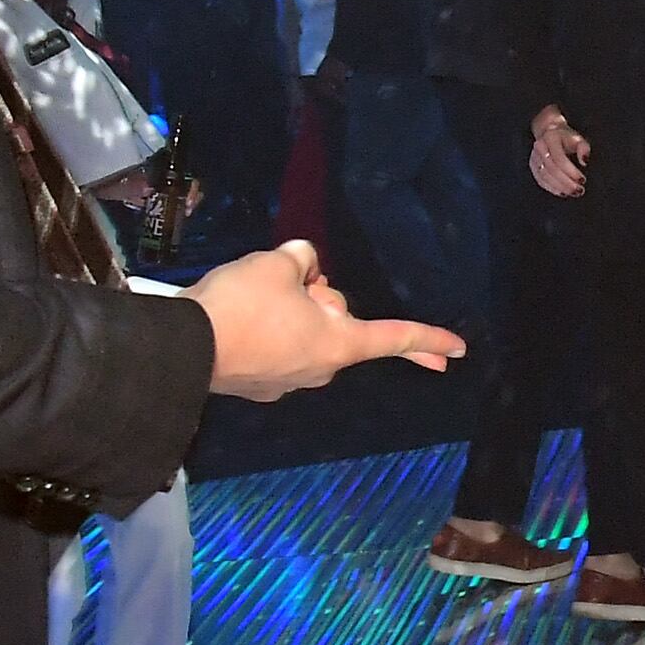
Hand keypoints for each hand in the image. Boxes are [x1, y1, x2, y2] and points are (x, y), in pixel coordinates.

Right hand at [190, 239, 460, 399]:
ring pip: (302, 332)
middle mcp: (321, 370)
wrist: (185, 348)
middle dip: (316, 297)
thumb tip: (301, 267)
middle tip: (282, 279)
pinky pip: (274, 346)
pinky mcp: (258, 385)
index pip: (394, 338)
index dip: (429, 339)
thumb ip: (302, 259)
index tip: (459, 351)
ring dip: (287, 309)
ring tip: (249, 296)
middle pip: (335, 322)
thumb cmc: (243, 305)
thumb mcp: (278, 263)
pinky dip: (263, 326)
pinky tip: (236, 314)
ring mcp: (288, 382)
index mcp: (339, 344)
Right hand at [528, 109, 590, 197]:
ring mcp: (534, 157)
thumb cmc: (566, 137)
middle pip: (552, 169)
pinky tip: (563, 192)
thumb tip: (584, 161)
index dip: (571, 171)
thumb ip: (584, 148)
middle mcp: (540, 147)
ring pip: (545, 176)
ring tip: (573, 193)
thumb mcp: (578, 139)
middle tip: (579, 190)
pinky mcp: (533, 166)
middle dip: (567, 182)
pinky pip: (540, 180)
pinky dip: (552, 188)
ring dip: (560, 187)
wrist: (550, 132)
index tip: (582, 180)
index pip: (559, 158)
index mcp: (551, 138)